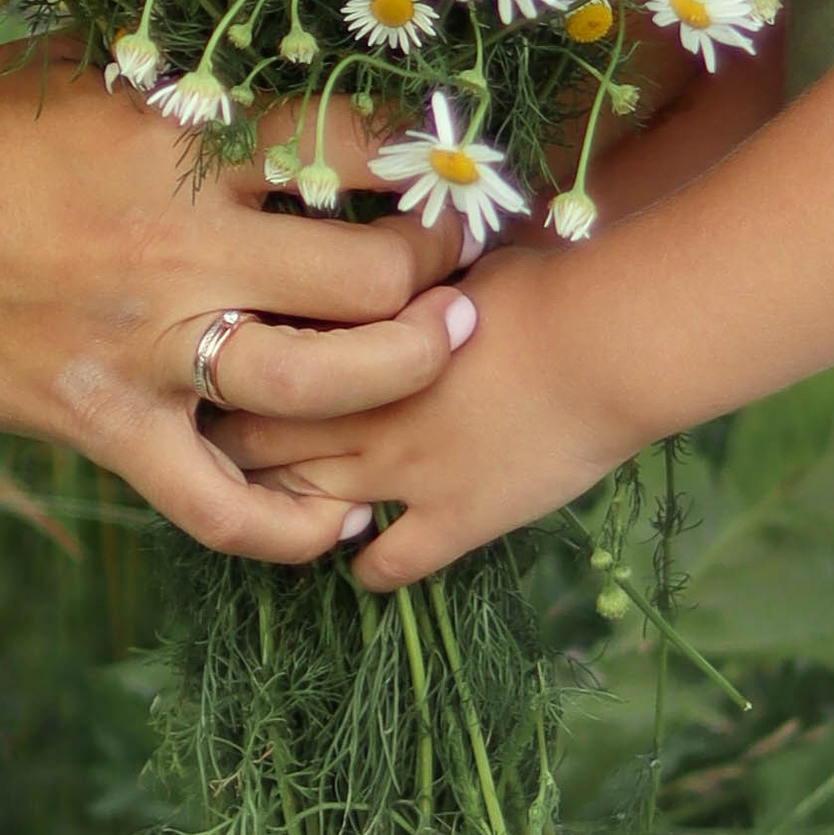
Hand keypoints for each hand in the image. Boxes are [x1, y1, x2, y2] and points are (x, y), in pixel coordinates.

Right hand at [0, 49, 468, 562]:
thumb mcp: (76, 62)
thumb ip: (181, 63)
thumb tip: (288, 36)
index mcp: (176, 137)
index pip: (353, 142)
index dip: (429, 152)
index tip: (459, 154)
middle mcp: (178, 246)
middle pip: (367, 271)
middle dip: (436, 264)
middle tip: (457, 252)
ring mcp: (145, 349)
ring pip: (322, 383)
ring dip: (405, 369)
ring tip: (446, 344)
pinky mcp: (107, 429)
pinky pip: (220, 506)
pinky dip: (292, 527)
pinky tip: (346, 516)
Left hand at [216, 241, 642, 592]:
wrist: (602, 346)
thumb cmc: (531, 283)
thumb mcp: (446, 267)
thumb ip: (397, 285)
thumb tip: (383, 271)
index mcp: (356, 346)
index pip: (260, 374)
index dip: (235, 382)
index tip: (231, 380)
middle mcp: (363, 417)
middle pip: (265, 446)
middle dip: (244, 448)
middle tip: (240, 449)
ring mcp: (404, 477)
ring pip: (310, 508)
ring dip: (292, 510)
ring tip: (290, 506)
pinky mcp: (454, 522)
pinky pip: (388, 565)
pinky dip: (367, 567)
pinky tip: (365, 558)